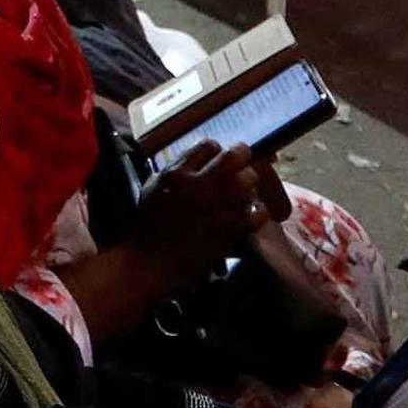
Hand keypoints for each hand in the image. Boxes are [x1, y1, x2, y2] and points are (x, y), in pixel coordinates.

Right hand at [136, 143, 279, 272]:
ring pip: (249, 181)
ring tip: (246, 191)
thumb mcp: (152, 188)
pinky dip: (259, 212)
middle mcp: (201, 185)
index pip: (209, 146)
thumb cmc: (148, 225)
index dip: (217, 150)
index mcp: (179, 173)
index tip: (220, 158)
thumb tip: (195, 161)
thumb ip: (174, 170)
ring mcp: (218, 207)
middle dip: (242, 158)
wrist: (151, 261)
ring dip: (250, 185)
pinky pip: (258, 213)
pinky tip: (252, 215)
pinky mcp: (231, 230)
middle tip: (243, 166)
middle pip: (234, 156)